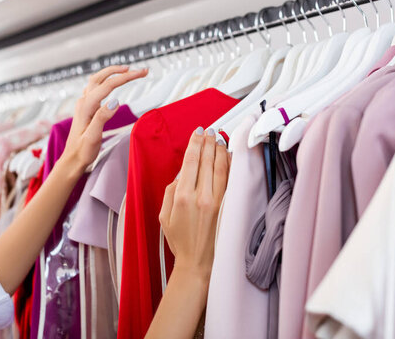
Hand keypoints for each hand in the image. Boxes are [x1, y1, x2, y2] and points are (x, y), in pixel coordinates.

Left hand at [61, 65, 147, 171]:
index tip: (142, 74)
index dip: (126, 77)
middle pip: (101, 77)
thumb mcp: (93, 137)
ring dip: (112, 72)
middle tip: (139, 70)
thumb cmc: (82, 151)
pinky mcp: (86, 107)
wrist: (72, 159)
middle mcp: (83, 102)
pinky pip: (95, 87)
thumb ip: (102, 117)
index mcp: (86, 106)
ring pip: (97, 80)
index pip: (109, 85)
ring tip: (127, 71)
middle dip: (120, 71)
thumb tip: (115, 101)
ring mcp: (84, 104)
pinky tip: (113, 82)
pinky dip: (106, 80)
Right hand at [159, 127, 229, 279]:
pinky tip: (228, 156)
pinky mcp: (227, 207)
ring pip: (220, 167)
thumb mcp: (164, 216)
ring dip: (219, 150)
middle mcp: (200, 196)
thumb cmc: (180, 241)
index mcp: (182, 197)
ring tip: (219, 139)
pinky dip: (229, 165)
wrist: (198, 263)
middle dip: (208, 142)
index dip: (195, 143)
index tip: (198, 132)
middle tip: (208, 131)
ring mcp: (217, 201)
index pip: (190, 161)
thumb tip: (181, 174)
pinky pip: (230, 179)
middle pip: (206, 160)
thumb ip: (170, 192)